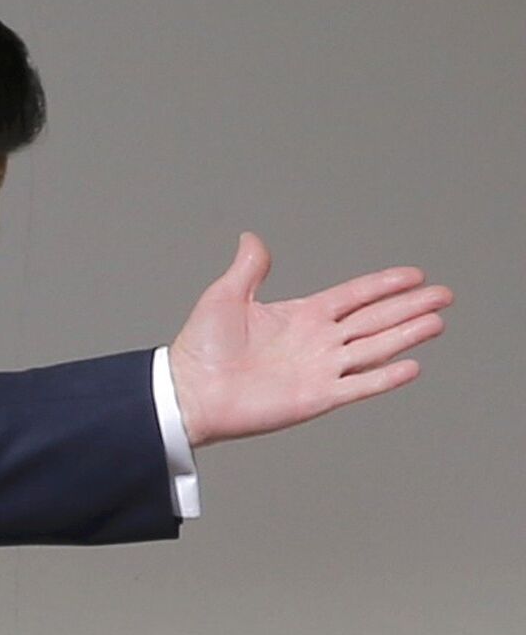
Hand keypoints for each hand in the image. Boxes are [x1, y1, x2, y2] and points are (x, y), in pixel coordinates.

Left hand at [167, 232, 450, 447]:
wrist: (189, 392)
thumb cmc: (201, 348)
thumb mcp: (225, 296)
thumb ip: (248, 268)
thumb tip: (251, 237)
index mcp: (302, 316)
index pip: (355, 296)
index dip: (384, 285)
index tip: (415, 275)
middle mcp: (317, 342)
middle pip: (375, 320)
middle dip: (410, 307)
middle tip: (445, 295)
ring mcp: (319, 370)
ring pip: (374, 348)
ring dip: (406, 335)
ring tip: (438, 322)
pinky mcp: (315, 397)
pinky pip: (358, 385)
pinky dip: (385, 377)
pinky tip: (411, 364)